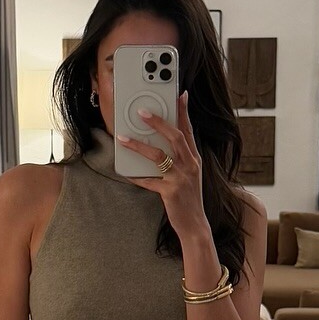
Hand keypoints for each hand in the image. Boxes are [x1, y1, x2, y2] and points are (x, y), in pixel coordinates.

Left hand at [116, 90, 206, 237]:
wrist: (195, 224)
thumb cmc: (189, 198)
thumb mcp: (189, 175)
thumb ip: (179, 158)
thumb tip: (159, 143)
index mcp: (194, 159)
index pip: (189, 130)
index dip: (184, 112)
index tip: (180, 95)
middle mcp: (190, 165)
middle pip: (175, 137)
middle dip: (158, 122)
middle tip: (142, 111)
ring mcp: (181, 178)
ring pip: (158, 155)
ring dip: (138, 145)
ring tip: (123, 138)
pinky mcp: (170, 192)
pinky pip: (148, 180)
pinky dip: (136, 176)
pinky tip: (125, 172)